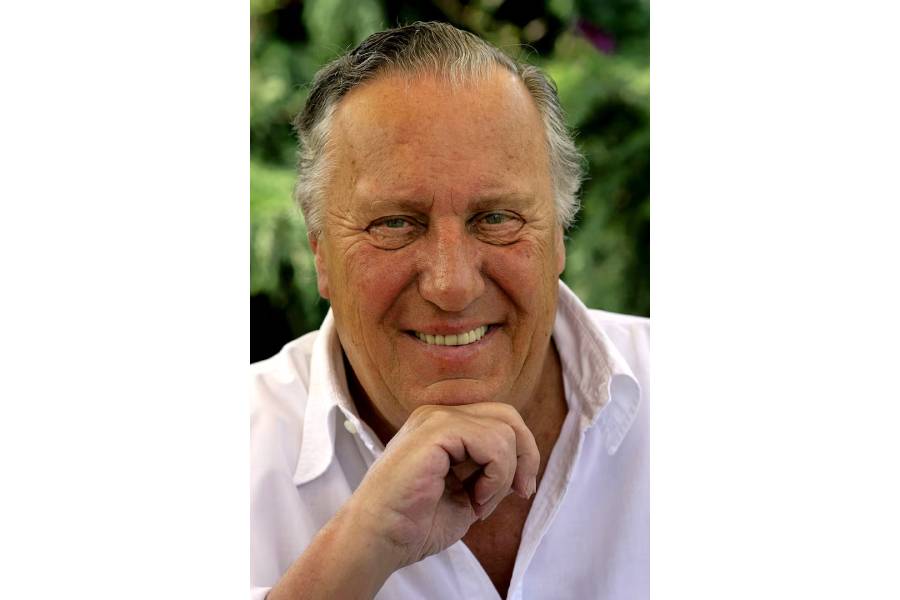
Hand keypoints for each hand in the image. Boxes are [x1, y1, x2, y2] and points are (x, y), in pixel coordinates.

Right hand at [343, 402, 539, 570]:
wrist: (378, 538)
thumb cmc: (414, 523)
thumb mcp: (466, 494)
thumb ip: (490, 474)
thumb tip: (523, 470)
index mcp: (444, 427)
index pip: (500, 421)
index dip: (521, 454)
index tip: (519, 491)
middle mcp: (440, 415)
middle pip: (508, 415)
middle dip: (526, 455)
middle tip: (519, 492)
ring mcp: (436, 418)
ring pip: (504, 430)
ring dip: (503, 475)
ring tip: (480, 502)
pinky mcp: (436, 430)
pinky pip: (492, 442)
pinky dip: (495, 475)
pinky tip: (474, 499)